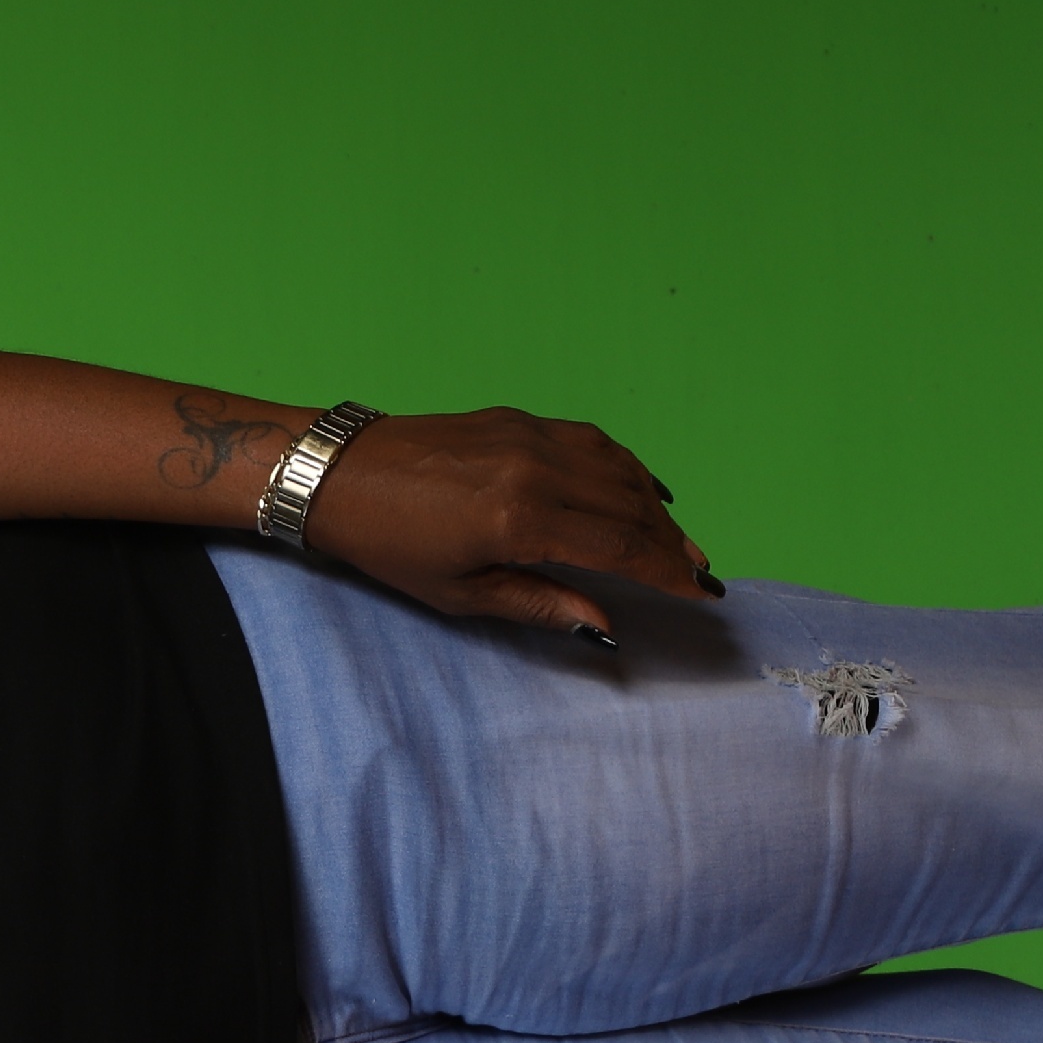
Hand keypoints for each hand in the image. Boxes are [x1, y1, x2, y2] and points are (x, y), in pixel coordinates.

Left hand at [297, 407, 715, 639]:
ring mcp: (531, 437)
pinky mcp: (520, 419)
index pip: (621, 548)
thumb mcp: (459, 593)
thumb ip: (538, 604)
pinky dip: (626, 466)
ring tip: (679, 539)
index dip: (667, 573)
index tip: (700, 592)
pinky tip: (643, 488)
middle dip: (672, 543)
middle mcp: (537, 471)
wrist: (342, 474)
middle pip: (631, 508)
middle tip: (701, 571)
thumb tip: (602, 624)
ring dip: (656, 506)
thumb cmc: (390, 545)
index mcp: (521, 520)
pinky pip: (593, 441)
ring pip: (620, 469)